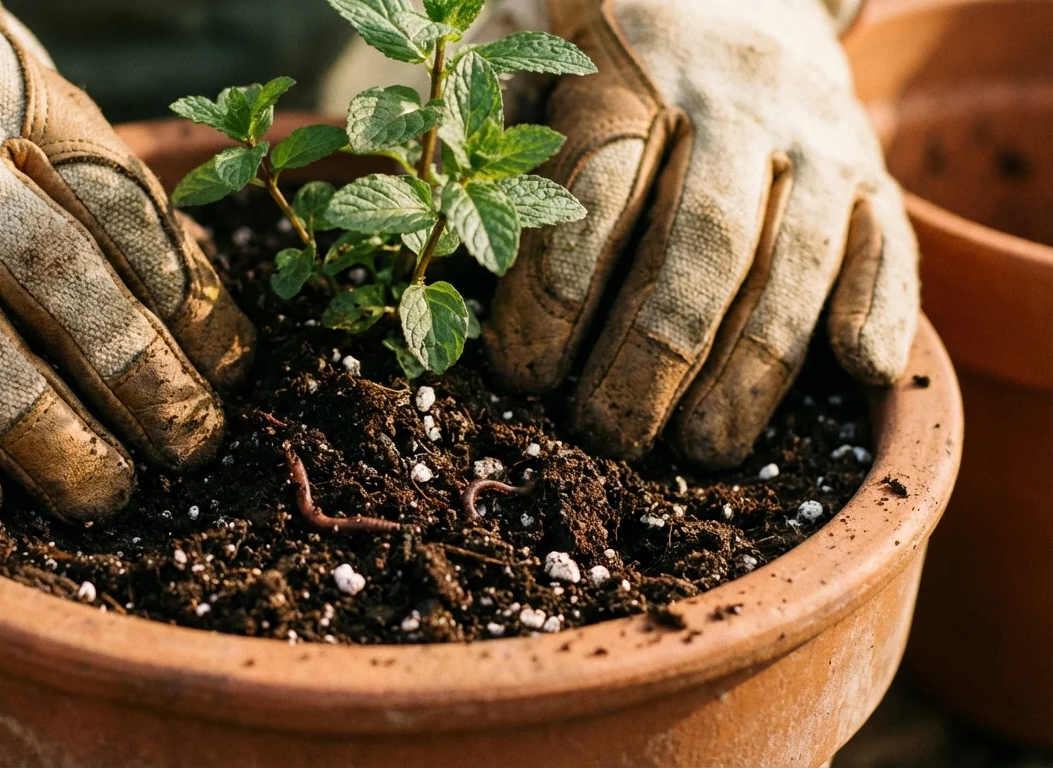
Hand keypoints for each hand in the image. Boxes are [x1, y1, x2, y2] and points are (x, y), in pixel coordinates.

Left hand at [485, 0, 917, 467]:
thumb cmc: (610, 48)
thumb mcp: (535, 60)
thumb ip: (494, 140)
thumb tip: (458, 261)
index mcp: (630, 72)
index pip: (594, 190)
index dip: (555, 292)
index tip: (522, 373)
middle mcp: (733, 104)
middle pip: (699, 244)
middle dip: (650, 357)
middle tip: (606, 436)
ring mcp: (814, 136)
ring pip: (792, 263)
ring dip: (751, 368)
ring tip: (704, 448)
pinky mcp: (872, 167)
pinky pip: (890, 240)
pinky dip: (883, 306)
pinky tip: (863, 374)